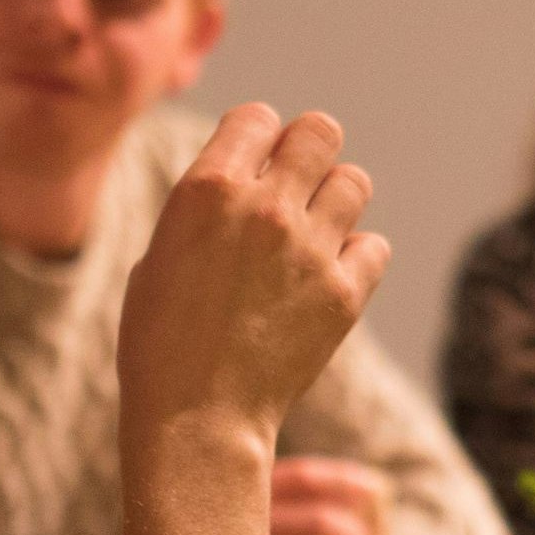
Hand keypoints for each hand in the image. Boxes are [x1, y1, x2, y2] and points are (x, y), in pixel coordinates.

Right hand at [117, 105, 388, 454]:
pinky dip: (357, 257)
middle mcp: (265, 206)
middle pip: (320, 131)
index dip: (258, 139)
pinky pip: (375, 245)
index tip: (254, 168)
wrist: (195, 416)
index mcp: (207, 187)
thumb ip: (205, 206)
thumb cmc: (159, 340)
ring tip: (313, 235)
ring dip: (335, 201)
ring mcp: (311, 248)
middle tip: (296, 188)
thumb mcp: (158, 253)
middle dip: (309, 153)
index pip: (259, 117)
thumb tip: (240, 179)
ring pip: (354, 181)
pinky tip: (328, 278)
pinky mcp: (344, 293)